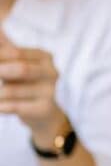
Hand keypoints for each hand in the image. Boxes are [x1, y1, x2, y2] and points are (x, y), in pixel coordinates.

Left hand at [0, 30, 66, 149]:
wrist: (46, 116)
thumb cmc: (28, 86)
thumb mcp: (21, 65)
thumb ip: (8, 49)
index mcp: (44, 57)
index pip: (16, 53)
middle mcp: (51, 72)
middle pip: (19, 69)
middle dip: (0, 72)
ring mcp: (50, 91)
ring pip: (10, 91)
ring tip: (0, 96)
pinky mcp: (44, 109)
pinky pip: (12, 107)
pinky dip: (1, 107)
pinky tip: (2, 106)